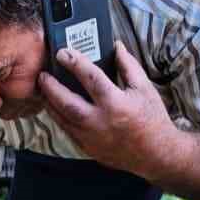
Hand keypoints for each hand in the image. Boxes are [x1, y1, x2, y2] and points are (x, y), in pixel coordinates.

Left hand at [38, 41, 180, 183]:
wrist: (156, 154)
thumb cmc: (152, 119)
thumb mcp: (144, 87)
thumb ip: (128, 65)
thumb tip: (116, 45)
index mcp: (116, 104)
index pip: (90, 78)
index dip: (74, 62)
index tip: (63, 53)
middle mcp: (100, 122)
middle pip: (67, 102)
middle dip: (52, 87)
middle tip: (43, 75)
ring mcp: (92, 139)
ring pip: (63, 120)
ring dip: (50, 104)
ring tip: (44, 90)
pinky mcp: (89, 149)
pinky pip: (68, 132)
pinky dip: (60, 119)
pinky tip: (55, 108)